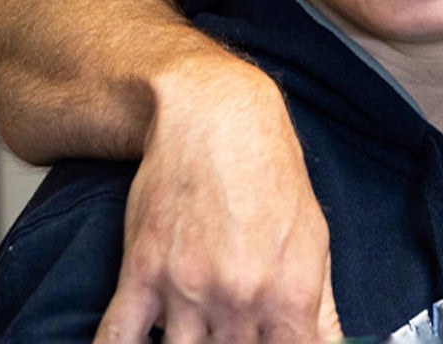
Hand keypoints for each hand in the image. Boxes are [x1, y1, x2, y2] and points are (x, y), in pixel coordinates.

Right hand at [94, 58, 342, 342]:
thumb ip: (322, 306)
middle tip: (230, 334)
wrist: (216, 120)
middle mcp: (241, 298)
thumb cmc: (269, 173)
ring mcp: (188, 289)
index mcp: (291, 295)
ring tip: (196, 332)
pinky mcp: (143, 273)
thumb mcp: (313, 238)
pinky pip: (119, 336)